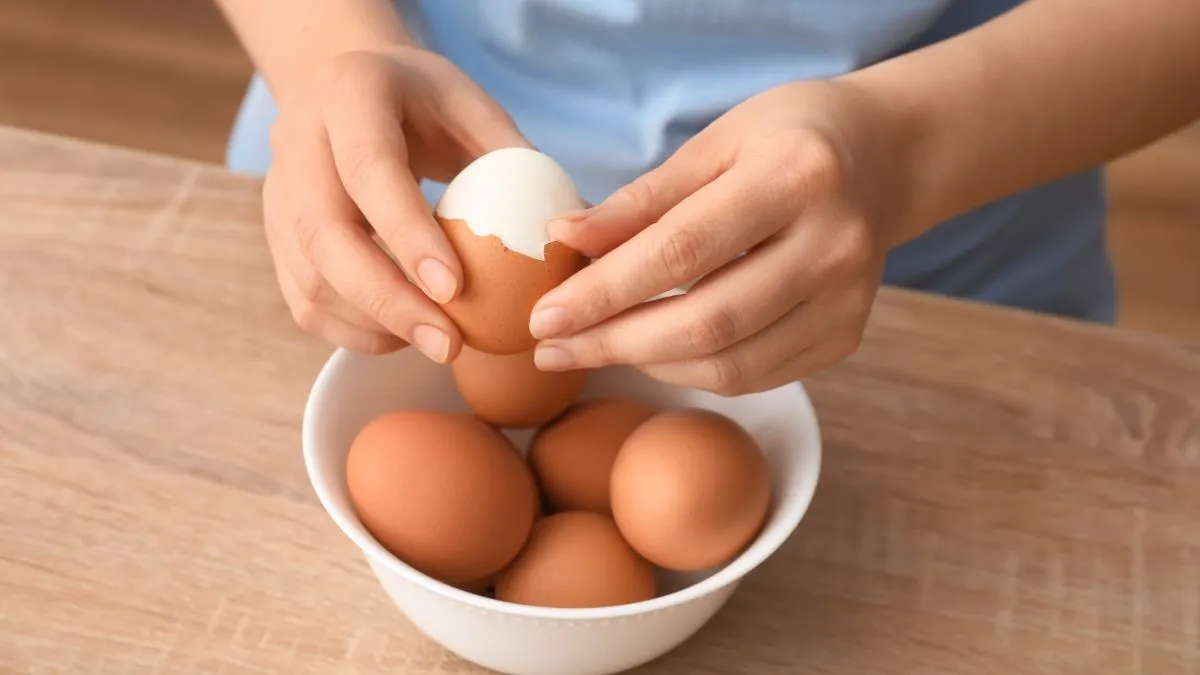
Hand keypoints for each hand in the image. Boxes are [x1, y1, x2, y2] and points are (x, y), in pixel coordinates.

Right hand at [263, 46, 528, 359]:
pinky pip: (305, 300)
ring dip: (373, 325)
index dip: (407, 234)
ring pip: (309, 278)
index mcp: (350, 94)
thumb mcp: (471, 105)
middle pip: (326, 236)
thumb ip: (513, 157)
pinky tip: (403, 337)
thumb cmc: (421, 101)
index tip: (454, 288)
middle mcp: (298, 143)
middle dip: (390, 301)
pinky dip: (353, 331)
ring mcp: (278, 194)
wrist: (341, 85)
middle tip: (450, 345)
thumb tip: (572, 229)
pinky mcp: (276, 236)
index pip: (370, 170)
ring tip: (437, 346)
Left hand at [529, 80, 908, 394]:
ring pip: (729, 364)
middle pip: (706, 322)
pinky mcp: (847, 336)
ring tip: (590, 348)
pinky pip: (753, 375)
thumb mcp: (712, 144)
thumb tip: (561, 238)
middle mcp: (833, 245)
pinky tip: (650, 351)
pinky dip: (691, 370)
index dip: (605, 292)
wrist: (883, 158)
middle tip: (550, 349)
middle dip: (614, 342)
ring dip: (646, 364)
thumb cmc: (785, 139)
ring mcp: (848, 301)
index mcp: (796, 177)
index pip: (682, 250)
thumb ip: (640, 200)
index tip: (543, 317)